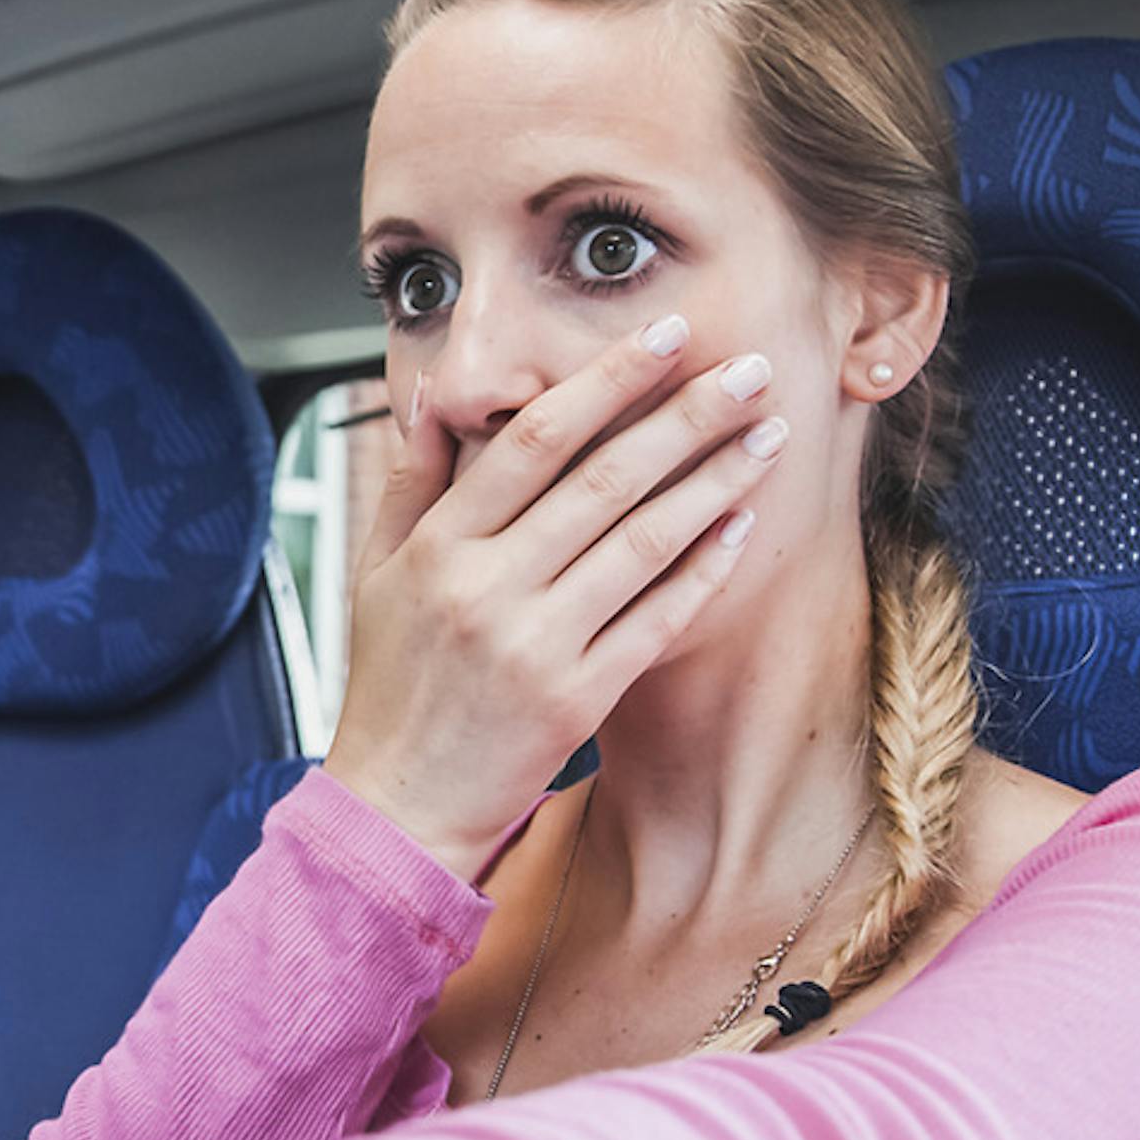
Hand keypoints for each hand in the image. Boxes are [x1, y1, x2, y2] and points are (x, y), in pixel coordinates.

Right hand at [323, 320, 786, 877]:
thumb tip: (429, 396)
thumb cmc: (391, 684)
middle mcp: (488, 587)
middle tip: (748, 369)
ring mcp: (536, 645)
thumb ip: (407, 481)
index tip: (665, 335)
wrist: (399, 803)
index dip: (607, 380)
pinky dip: (701, 571)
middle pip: (603, 480)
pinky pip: (655, 620)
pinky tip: (741, 527)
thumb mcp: (373, 574)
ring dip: (713, 481)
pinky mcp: (578, 698)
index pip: (533, 439)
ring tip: (766, 436)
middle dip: (685, 416)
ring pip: (642, 543)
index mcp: (439, 546)